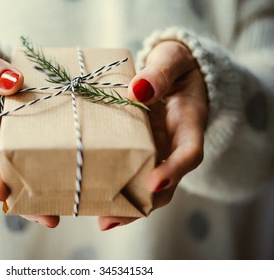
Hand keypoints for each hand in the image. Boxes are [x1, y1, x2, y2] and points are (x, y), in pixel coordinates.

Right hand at [0, 42, 58, 227]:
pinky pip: (30, 158)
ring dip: (36, 195)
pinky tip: (65, 183)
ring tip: (61, 212)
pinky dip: (45, 172)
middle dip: (19, 200)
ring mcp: (0, 145)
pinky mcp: (18, 141)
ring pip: (15, 175)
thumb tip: (13, 80)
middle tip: (47, 217)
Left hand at [98, 41, 207, 229]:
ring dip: (128, 206)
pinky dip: (119, 189)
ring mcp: (157, 151)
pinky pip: (132, 174)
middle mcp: (174, 145)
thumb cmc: (175, 64)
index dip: (174, 170)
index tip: (154, 182)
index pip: (189, 153)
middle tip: (113, 219)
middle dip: (144, 203)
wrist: (172, 72)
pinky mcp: (141, 151)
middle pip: (166, 183)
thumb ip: (160, 72)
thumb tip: (138, 90)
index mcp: (189, 123)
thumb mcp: (172, 59)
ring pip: (148, 187)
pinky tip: (97, 198)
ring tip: (103, 219)